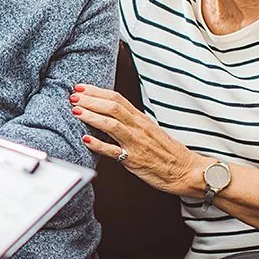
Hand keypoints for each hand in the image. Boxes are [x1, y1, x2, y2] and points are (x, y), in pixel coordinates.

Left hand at [69, 84, 213, 196]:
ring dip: (92, 116)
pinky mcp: (135, 160)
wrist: (185, 170)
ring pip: (112, 124)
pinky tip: (85, 140)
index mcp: (141, 118)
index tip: (80, 88)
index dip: (96, 92)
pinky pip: (115, 151)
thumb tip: (107, 114)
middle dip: (90, 100)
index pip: (117, 98)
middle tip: (72, 96)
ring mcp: (137, 143)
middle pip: (112, 107)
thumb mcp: (148, 130)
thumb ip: (130, 122)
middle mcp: (138, 127)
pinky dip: (99, 145)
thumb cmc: (165, 151)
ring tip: (76, 111)